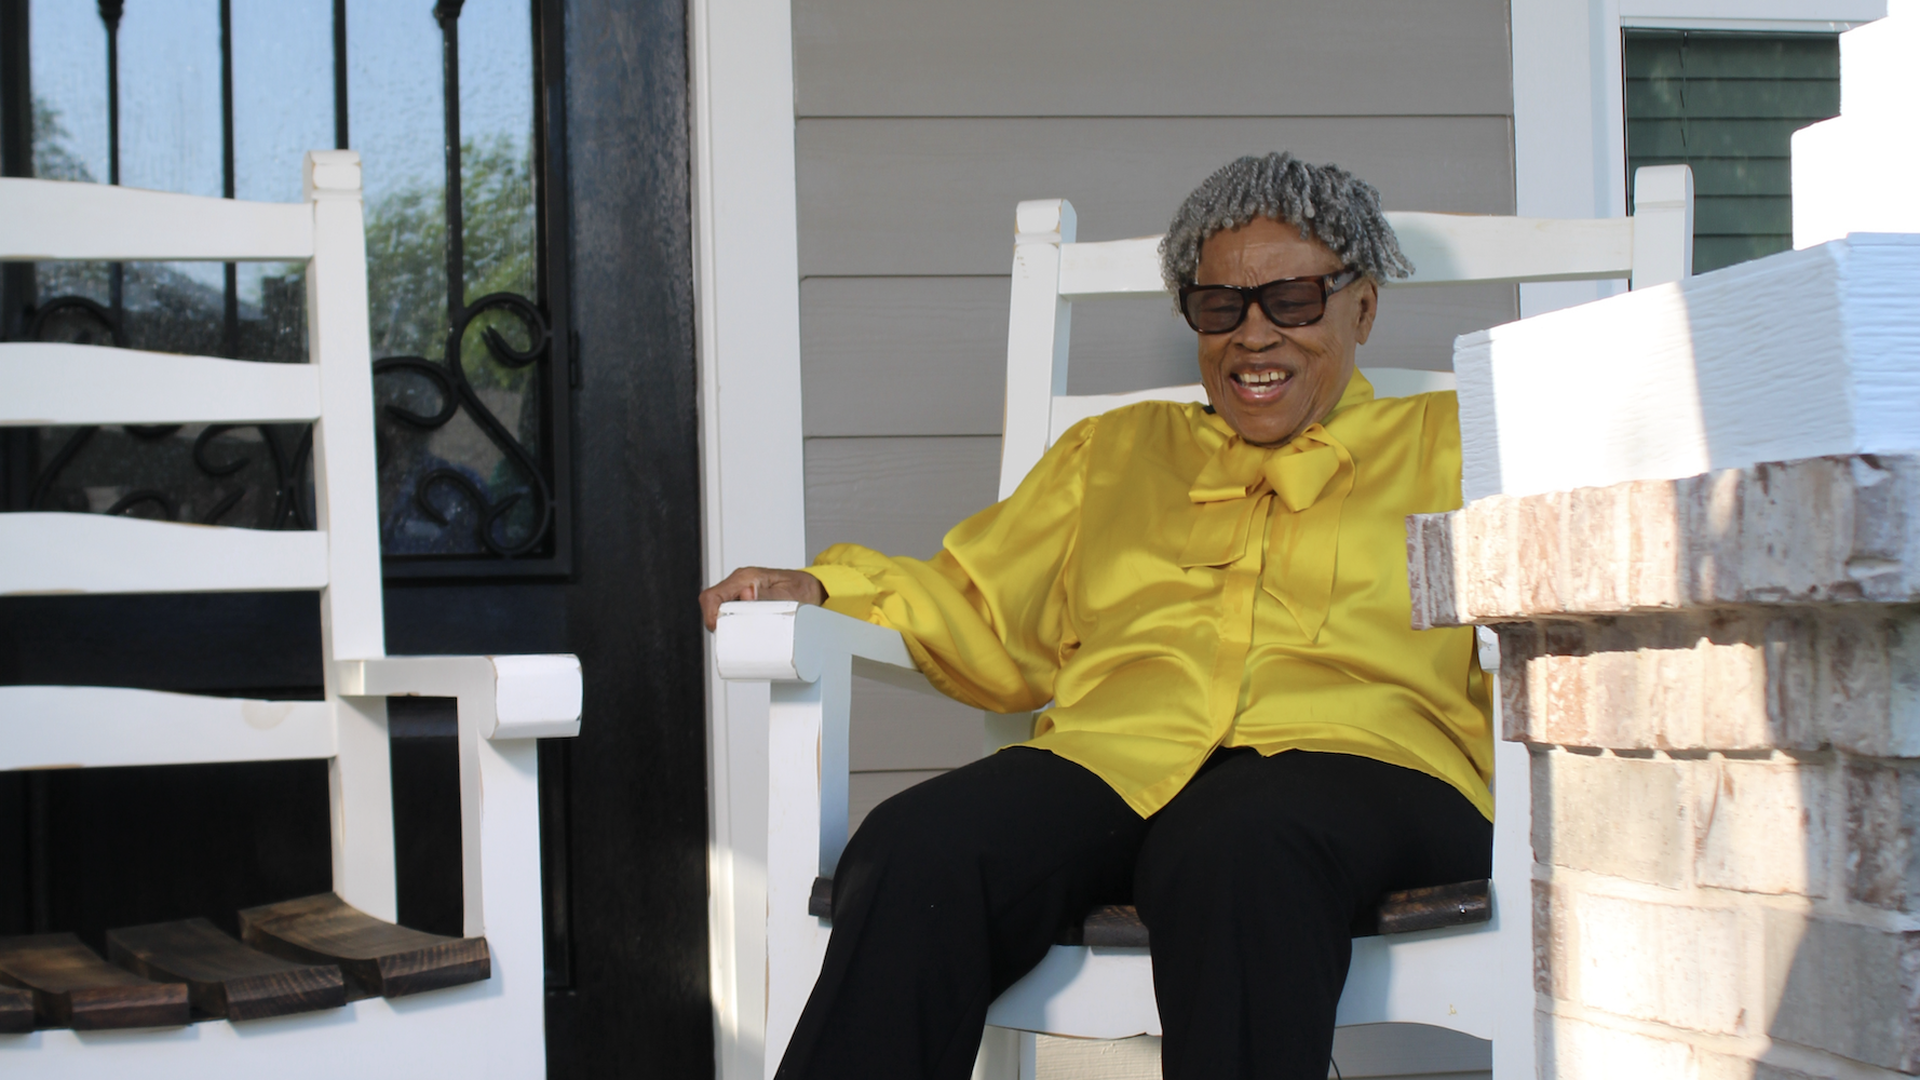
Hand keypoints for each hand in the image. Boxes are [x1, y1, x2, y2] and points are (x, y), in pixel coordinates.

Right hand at [699, 566, 827, 630]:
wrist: (813, 588)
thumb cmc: (803, 589)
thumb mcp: (790, 594)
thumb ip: (768, 595)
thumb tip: (747, 595)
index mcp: (747, 577)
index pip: (713, 595)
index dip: (710, 615)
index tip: (719, 630)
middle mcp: (740, 582)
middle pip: (713, 604)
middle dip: (719, 623)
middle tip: (736, 637)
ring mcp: (740, 591)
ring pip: (720, 610)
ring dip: (727, 625)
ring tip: (743, 636)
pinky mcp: (744, 600)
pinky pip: (730, 612)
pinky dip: (734, 624)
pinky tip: (745, 633)